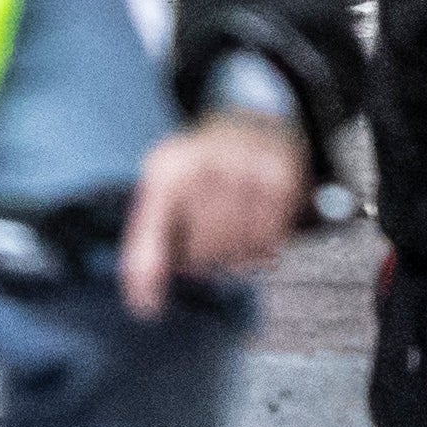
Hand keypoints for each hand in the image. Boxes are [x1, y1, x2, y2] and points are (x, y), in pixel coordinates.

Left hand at [117, 112, 307, 318]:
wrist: (250, 119)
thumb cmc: (201, 166)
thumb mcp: (162, 189)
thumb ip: (149, 244)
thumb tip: (146, 303)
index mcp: (165, 170)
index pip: (149, 240)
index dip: (146, 278)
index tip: (146, 308)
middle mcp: (202, 166)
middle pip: (201, 254)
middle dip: (204, 261)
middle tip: (208, 250)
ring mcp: (244, 170)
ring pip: (237, 249)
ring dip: (236, 256)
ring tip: (233, 239)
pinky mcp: (280, 177)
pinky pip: (269, 239)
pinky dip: (263, 246)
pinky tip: (256, 231)